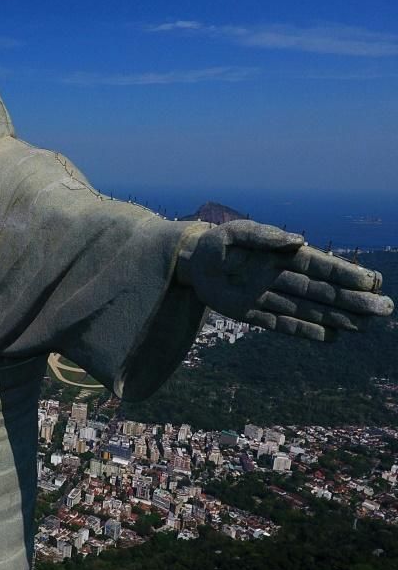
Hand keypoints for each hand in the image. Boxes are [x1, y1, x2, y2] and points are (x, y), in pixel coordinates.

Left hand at [180, 220, 393, 340]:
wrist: (191, 261)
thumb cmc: (217, 242)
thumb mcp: (236, 232)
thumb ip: (265, 236)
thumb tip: (299, 241)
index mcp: (281, 254)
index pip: (319, 267)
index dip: (346, 275)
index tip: (373, 282)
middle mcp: (280, 277)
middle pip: (321, 291)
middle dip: (352, 300)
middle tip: (383, 310)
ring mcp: (267, 297)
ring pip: (307, 310)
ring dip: (336, 318)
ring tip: (365, 326)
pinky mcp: (251, 313)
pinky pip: (282, 324)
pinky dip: (305, 331)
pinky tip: (331, 337)